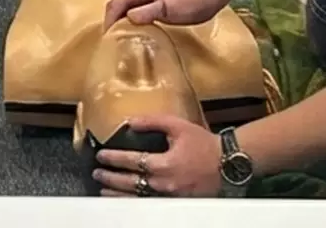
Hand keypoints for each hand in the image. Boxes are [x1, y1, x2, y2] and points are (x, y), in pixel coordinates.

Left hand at [93, 115, 226, 197]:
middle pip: (131, 183)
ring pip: (138, 198)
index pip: (131, 161)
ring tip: (104, 190)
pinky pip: (150, 204)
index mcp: (164, 164)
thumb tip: (130, 121)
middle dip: (111, 178)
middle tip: (97, 173)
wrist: (228, 164)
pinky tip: (126, 200)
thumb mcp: (178, 126)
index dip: (114, 158)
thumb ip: (152, 122)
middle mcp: (164, 183)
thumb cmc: (204, 144)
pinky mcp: (176, 203)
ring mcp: (170, 196)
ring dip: (119, 194)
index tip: (101, 155)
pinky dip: (135, 202)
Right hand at [102, 0, 225, 29]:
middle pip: (116, 5)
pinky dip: (126, 23)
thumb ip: (149, 12)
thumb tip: (128, 18)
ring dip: (117, 23)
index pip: (117, 3)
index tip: (107, 38)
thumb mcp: (170, 8)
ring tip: (115, 41)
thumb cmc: (190, 2)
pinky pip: (130, 14)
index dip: (110, 20)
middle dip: (110, 21)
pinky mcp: (148, 5)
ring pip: (122, 9)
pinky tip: (128, 35)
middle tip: (109, 42)